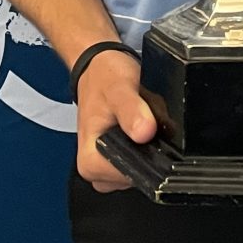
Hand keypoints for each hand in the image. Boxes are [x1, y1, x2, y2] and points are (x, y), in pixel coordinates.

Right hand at [74, 49, 156, 191]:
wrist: (99, 68)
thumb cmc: (104, 78)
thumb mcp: (118, 88)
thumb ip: (131, 110)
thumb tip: (144, 132)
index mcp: (89, 162)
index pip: (132, 174)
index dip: (149, 152)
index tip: (149, 128)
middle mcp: (97, 171)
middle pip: (142, 171)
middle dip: (152, 145)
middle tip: (144, 116)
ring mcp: (110, 169)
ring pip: (148, 165)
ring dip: (152, 141)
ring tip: (141, 116)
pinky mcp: (120, 161)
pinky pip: (147, 158)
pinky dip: (150, 140)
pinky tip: (142, 123)